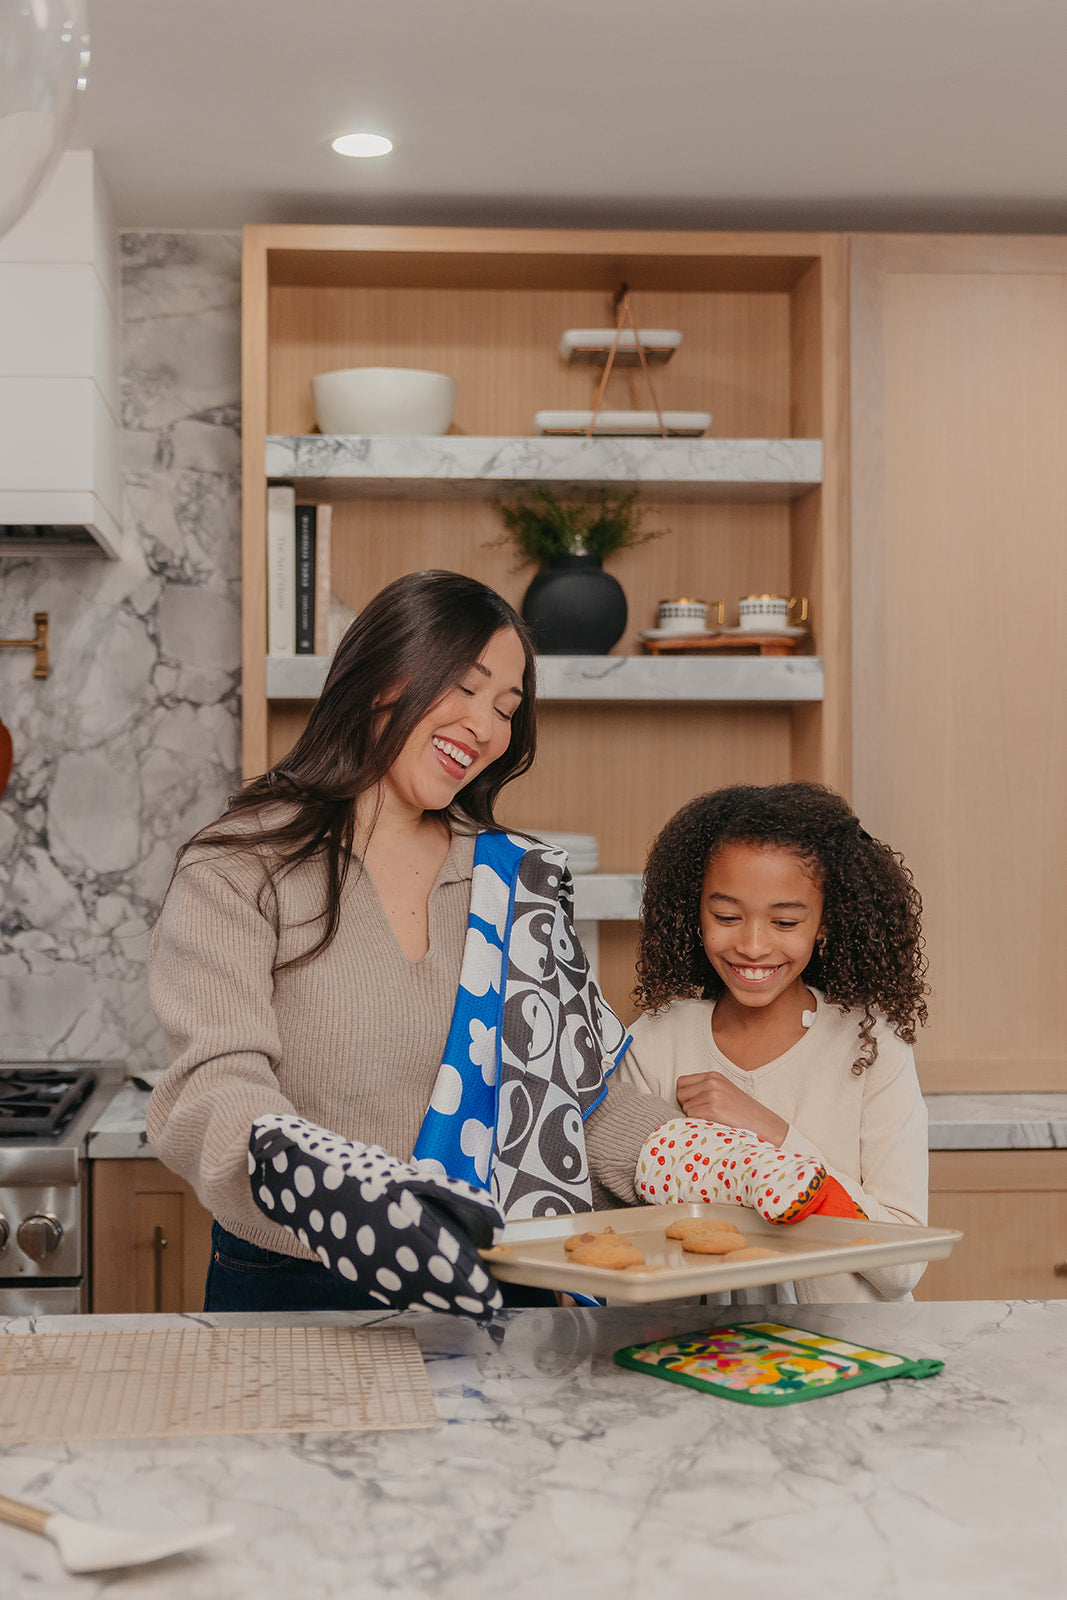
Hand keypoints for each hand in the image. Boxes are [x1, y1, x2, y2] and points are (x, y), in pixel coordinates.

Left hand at [674, 1071, 788, 1146]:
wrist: (764, 1124)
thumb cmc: (742, 1112)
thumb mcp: (724, 1091)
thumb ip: (705, 1089)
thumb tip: (681, 1097)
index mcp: (713, 1076)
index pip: (681, 1082)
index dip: (685, 1095)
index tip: (695, 1105)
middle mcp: (712, 1082)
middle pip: (680, 1094)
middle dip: (686, 1105)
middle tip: (702, 1114)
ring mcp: (712, 1094)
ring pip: (685, 1107)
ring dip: (694, 1116)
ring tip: (711, 1119)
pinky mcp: (713, 1109)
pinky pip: (691, 1117)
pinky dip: (698, 1123)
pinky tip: (712, 1124)